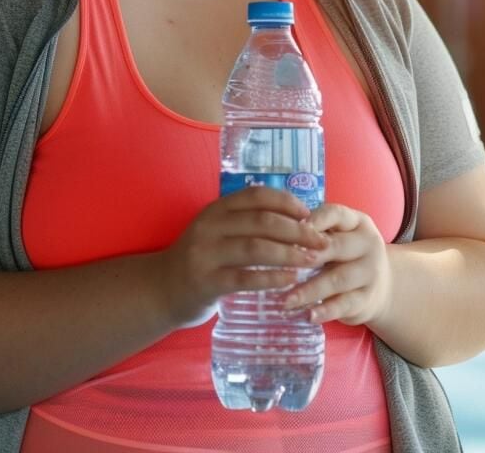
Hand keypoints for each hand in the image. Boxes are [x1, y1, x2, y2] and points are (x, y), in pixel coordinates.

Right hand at [153, 186, 329, 327]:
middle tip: (322, 242)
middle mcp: (210, 226)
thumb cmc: (203, 259)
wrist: (162, 289)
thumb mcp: (219, 231)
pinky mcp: (206, 282)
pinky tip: (290, 280)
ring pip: (256, 247)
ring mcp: (205, 254)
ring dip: (290, 253)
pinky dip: (271, 277)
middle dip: (298, 230)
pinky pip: (244, 277)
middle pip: (262, 221)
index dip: (287, 202)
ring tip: (313, 260)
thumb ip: (247, 222)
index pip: (257, 195)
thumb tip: (298, 218)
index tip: (310, 214)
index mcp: (216, 209)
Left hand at [281, 204, 391, 325]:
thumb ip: (314, 233)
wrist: (383, 286)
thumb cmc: (346, 256)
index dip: (313, 221)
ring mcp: (370, 272)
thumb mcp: (337, 237)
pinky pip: (344, 304)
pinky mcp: (367, 299)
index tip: (288, 229)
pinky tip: (308, 316)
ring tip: (285, 300)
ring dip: (309, 290)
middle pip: (336, 247)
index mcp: (358, 223)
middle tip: (280, 265)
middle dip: (307, 256)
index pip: (335, 214)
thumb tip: (276, 236)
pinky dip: (325, 311)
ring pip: (338, 279)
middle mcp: (368, 244)